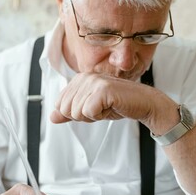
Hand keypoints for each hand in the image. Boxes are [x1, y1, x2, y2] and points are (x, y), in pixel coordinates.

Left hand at [50, 72, 176, 134]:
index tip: (93, 107)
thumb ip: (70, 112)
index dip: (76, 113)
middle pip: (66, 110)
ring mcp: (94, 81)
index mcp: (79, 79)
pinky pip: (88, 113)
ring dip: (93, 116)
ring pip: (76, 113)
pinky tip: (111, 107)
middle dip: (83, 116)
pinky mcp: (103, 90)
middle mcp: (84, 77)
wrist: (143, 103)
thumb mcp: (90, 109)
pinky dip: (100, 116)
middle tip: (101, 108)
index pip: (60, 105)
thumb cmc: (118, 103)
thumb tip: (52, 117)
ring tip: (107, 106)